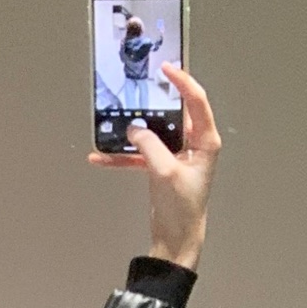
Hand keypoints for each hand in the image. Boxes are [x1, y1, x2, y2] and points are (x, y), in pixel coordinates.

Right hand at [87, 64, 220, 270]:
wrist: (176, 238)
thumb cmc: (182, 208)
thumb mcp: (164, 172)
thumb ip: (149, 145)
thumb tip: (134, 129)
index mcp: (205, 141)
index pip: (196, 101)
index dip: (182, 82)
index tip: (166, 68)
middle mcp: (193, 143)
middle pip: (172, 113)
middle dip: (152, 104)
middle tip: (137, 91)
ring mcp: (176, 154)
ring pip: (153, 132)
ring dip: (132, 132)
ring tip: (114, 124)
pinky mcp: (161, 166)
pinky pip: (139, 154)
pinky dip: (122, 156)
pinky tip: (101, 157)